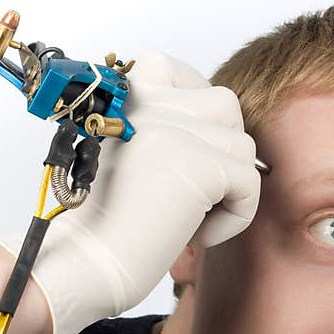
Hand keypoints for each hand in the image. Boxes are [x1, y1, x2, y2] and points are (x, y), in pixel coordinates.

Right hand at [0, 50, 260, 333]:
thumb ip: (164, 131)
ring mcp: (172, 128)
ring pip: (244, 146)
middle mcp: (145, 101)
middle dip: (220, 151)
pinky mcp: (199, 162)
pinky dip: (234, 218)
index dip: (191, 106)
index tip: (183, 150)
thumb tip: (224, 133)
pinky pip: (250, 183)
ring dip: (227, 188)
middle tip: (188, 194)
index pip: (171, 68)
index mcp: (120, 96)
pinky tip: (193, 236)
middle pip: (224, 105)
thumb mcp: (130, 159)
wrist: (83, 265)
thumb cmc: (104, 227)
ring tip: (188, 217)